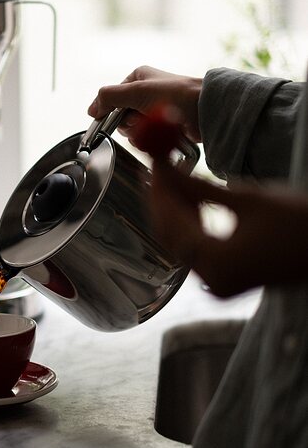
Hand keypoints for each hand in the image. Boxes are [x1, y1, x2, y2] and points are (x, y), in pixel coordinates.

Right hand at [88, 65, 201, 144]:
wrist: (203, 110)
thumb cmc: (174, 95)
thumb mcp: (135, 91)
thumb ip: (109, 97)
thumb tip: (92, 109)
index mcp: (138, 77)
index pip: (112, 97)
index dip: (108, 111)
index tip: (105, 121)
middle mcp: (146, 92)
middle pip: (121, 115)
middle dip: (127, 122)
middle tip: (139, 119)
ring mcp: (155, 109)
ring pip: (132, 128)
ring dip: (137, 131)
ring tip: (151, 126)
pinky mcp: (163, 126)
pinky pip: (145, 136)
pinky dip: (147, 139)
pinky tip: (156, 136)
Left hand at [150, 161, 307, 296]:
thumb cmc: (302, 223)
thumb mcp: (248, 199)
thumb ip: (200, 188)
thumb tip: (168, 169)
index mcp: (218, 264)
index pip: (172, 223)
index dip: (159, 190)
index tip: (153, 162)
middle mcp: (213, 281)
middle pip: (170, 237)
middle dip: (161, 200)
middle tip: (156, 167)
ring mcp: (220, 284)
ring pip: (181, 244)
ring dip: (174, 211)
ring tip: (171, 177)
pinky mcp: (228, 279)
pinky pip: (197, 251)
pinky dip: (189, 226)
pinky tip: (188, 201)